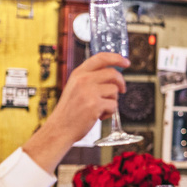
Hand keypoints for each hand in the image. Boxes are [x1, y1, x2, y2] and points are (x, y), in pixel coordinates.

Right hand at [23, 53, 128, 172]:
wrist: (60, 129)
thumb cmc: (70, 111)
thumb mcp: (76, 88)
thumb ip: (91, 79)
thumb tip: (114, 74)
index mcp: (78, 73)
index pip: (101, 57)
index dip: (116, 58)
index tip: (126, 62)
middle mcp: (83, 79)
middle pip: (113, 73)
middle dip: (121, 82)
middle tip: (122, 90)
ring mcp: (88, 91)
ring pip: (115, 91)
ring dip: (112, 101)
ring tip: (100, 108)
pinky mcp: (95, 104)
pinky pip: (114, 105)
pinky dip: (110, 112)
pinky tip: (98, 116)